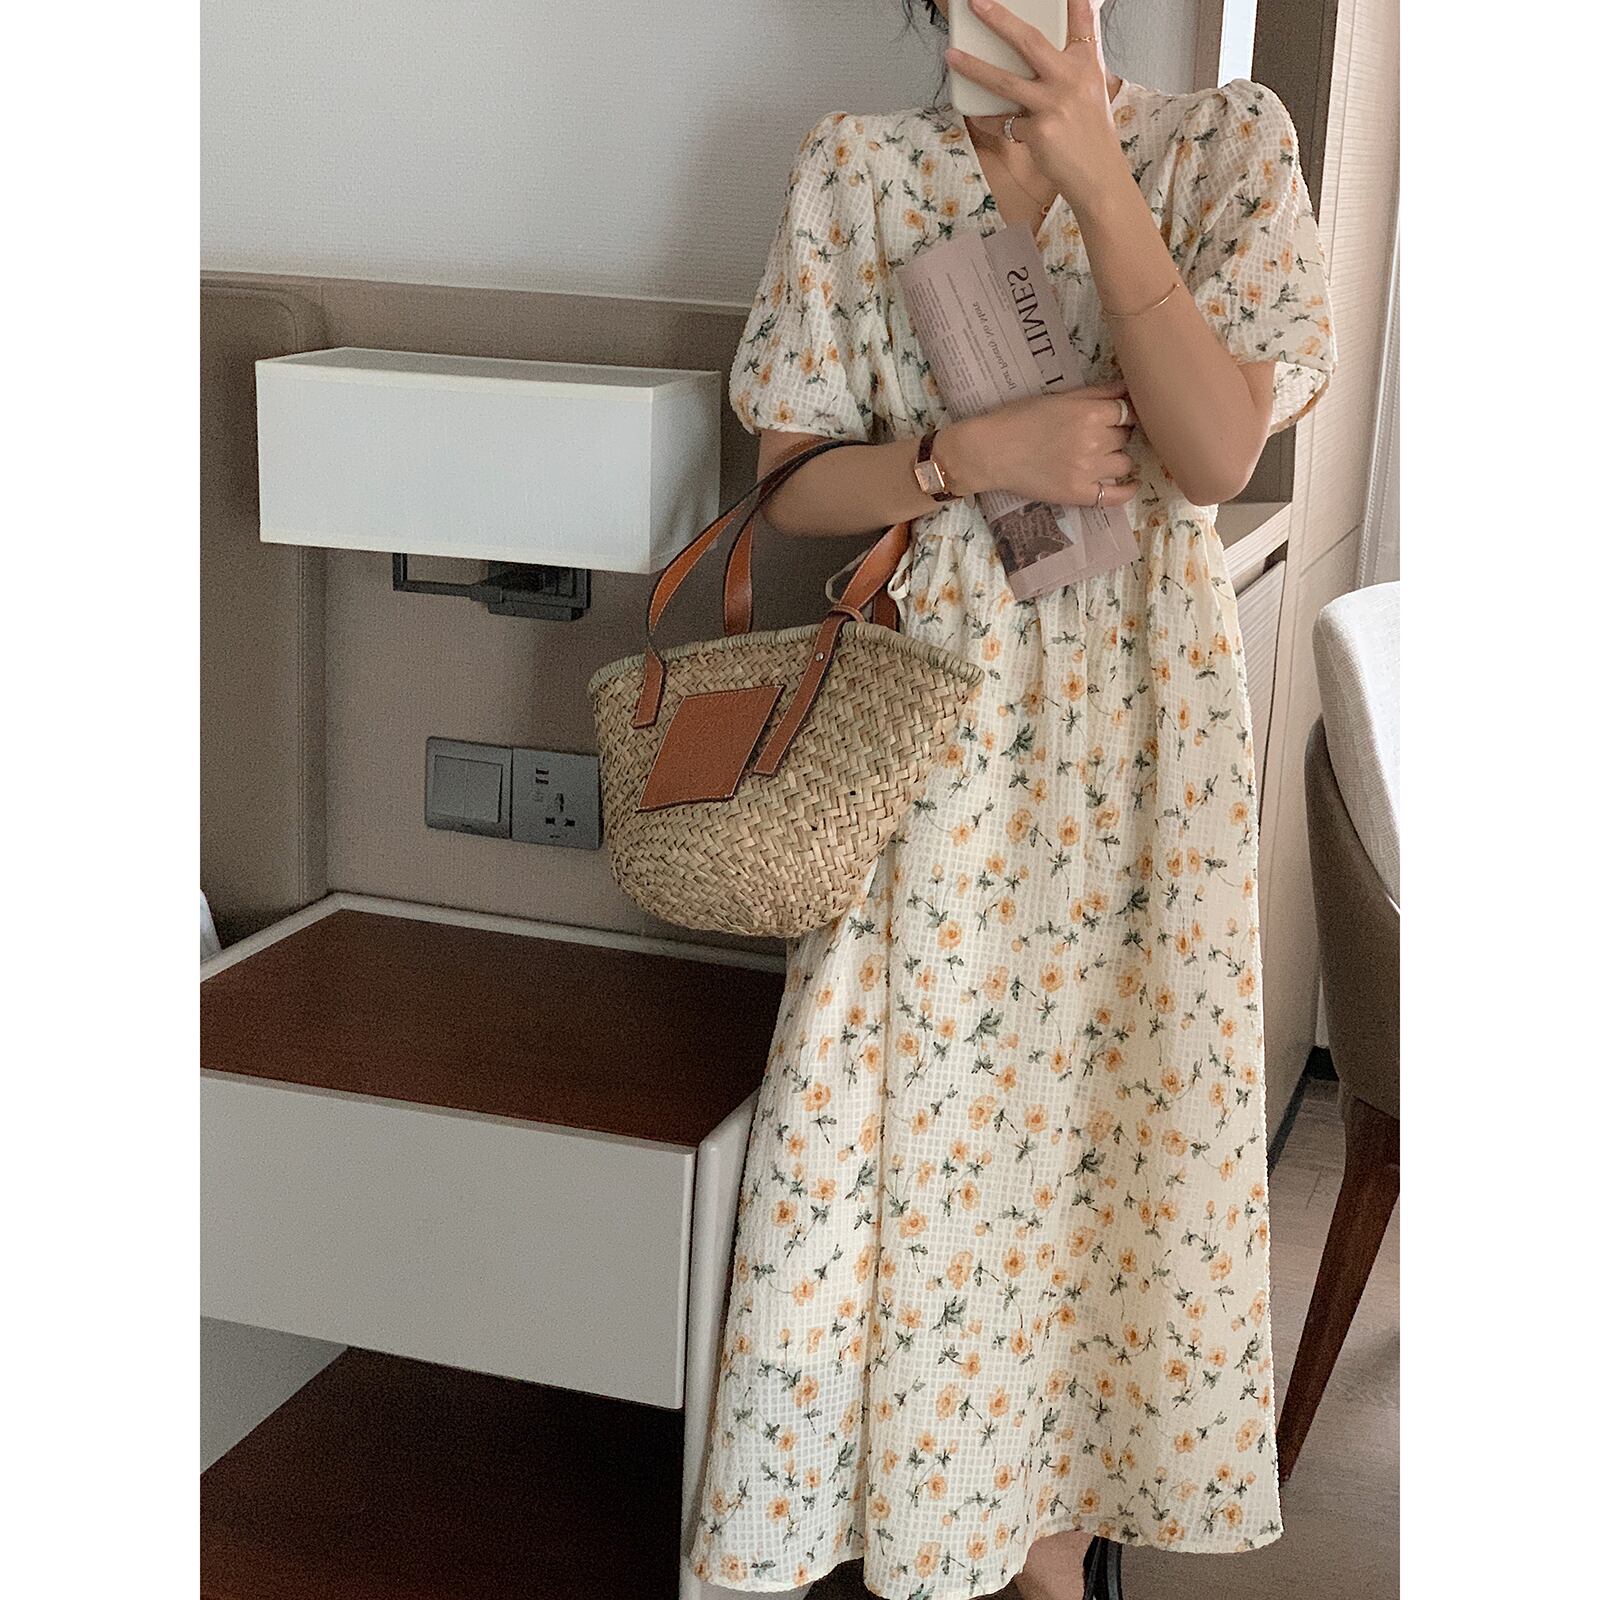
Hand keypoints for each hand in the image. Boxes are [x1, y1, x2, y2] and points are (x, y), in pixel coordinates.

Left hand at [945, 0, 1127, 211]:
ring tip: (951, 56)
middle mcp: (1071, 78)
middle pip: (1029, 41)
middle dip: (999, 19)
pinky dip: (988, 120)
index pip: (1082, 20)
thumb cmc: (1090, 134)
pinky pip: (1002, 121)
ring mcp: (1053, 104)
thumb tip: (1043, 53)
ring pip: (1005, 81)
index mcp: (1086, 64)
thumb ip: (1070, 67)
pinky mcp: (1039, 130)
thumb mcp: (1091, 90)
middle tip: (976, 4)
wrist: (1098, 175)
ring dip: (973, 67)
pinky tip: (978, 116)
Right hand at [946, 384, 1138, 507]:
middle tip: (1094, 435)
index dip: (1122, 413)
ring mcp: (1088, 471)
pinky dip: (1127, 490)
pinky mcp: (1079, 493)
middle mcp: (1094, 442)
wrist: (990, 451)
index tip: (1115, 416)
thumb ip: (1096, 392)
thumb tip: (1128, 388)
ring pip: (1124, 463)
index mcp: (1090, 413)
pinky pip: (1116, 496)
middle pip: (1126, 436)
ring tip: (1097, 456)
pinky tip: (1129, 484)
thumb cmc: (1019, 419)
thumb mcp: (1058, 397)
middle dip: (1115, 434)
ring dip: (1116, 458)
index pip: (1127, 412)